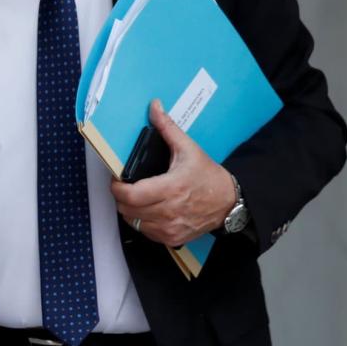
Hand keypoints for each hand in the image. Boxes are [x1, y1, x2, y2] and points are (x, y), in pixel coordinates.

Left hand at [109, 99, 236, 246]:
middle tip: (124, 187)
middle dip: (121, 197)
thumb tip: (154, 107)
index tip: (116, 180)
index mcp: (171, 188)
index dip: (117, 188)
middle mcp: (170, 211)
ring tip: (136, 198)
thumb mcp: (188, 149)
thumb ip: (167, 128)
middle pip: (128, 209)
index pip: (131, 195)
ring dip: (130, 210)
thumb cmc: (208, 176)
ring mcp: (171, 227)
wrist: (230, 202)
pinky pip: (146, 233)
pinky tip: (148, 210)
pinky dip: (142, 222)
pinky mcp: (173, 238)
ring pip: (134, 222)